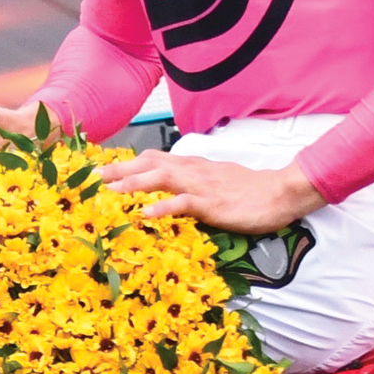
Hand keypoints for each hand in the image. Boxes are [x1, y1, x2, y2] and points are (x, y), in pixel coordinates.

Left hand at [99, 153, 320, 234]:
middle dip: (120, 170)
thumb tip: (170, 194)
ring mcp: (201, 186)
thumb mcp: (215, 182)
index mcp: (191, 166)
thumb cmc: (249, 191)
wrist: (281, 192)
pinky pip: (184, 203)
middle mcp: (192, 171)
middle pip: (149, 164)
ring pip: (160, 179)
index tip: (102, 169)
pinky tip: (145, 214)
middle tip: (92, 178)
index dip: (127, 163)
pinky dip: (163, 207)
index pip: (154, 159)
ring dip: (133, 183)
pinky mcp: (212, 203)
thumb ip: (191, 184)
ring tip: (109, 191)